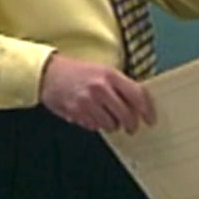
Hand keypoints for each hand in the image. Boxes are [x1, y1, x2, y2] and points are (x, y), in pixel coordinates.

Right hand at [39, 53, 155, 132]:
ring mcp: (87, 101)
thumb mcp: (102, 71)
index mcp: (111, 75)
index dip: (147, 110)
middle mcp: (100, 88)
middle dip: (131, 124)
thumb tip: (139, 104)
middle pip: (126, 114)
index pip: (138, 94)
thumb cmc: (77, 72)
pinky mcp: (76, 112)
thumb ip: (120, 86)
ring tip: (105, 116)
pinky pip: (94, 126)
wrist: (48, 73)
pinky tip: (90, 114)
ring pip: (110, 124)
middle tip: (131, 127)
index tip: (150, 119)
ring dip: (111, 125)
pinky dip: (95, 124)